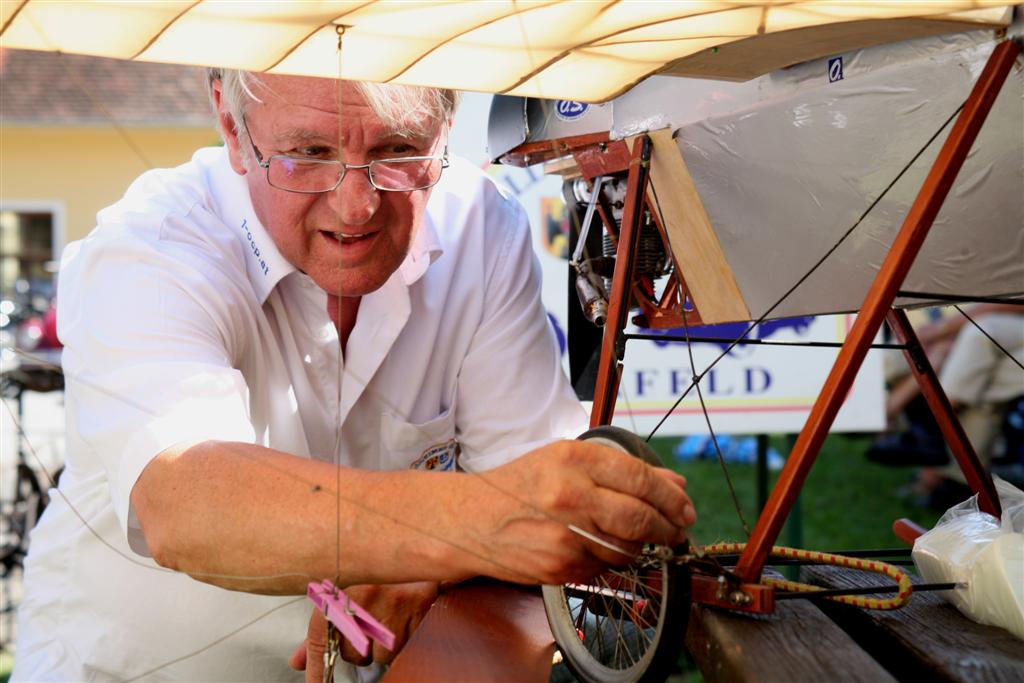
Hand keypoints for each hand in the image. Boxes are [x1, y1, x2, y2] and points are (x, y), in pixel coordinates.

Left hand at [288, 582, 438, 678]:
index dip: (317, 667)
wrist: (414, 548)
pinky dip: (406, 639)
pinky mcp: (418, 610)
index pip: (320, 637)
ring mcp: (392, 604)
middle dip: (361, 649)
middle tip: (372, 623)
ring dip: (385, 646)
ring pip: (381, 654)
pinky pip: (406, 647)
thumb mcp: (344, 594)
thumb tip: (296, 662)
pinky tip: (406, 618)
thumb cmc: (377, 575)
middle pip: (353, 655)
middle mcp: (363, 597)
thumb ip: (321, 630)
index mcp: (340, 589)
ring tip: (391, 617)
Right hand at [464, 440, 695, 584]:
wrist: (470, 522)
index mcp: (573, 460)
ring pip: (627, 548)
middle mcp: (570, 496)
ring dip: (639, 546)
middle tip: (678, 530)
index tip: (686, 508)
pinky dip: (609, 560)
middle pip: (640, 518)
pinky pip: (604, 568)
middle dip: (668, 528)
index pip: (640, 478)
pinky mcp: (560, 567)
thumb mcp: (565, 461)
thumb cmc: (519, 486)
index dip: (671, 497)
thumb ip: (621, 471)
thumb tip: (676, 485)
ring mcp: (565, 535)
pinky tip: (595, 548)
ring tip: (633, 537)